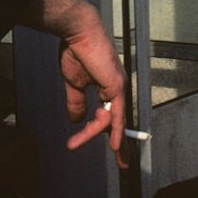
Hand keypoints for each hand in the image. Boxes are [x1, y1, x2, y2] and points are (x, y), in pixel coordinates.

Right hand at [59, 15, 129, 169]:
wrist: (78, 33)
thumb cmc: (76, 52)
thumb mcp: (74, 84)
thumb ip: (77, 103)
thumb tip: (76, 120)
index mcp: (108, 88)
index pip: (113, 116)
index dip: (114, 133)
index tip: (116, 151)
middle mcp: (117, 89)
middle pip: (118, 123)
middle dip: (122, 146)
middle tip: (124, 164)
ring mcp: (118, 88)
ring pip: (109, 121)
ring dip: (91, 133)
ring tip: (73, 144)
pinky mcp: (116, 87)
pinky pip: (117, 114)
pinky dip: (117, 130)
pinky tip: (116, 146)